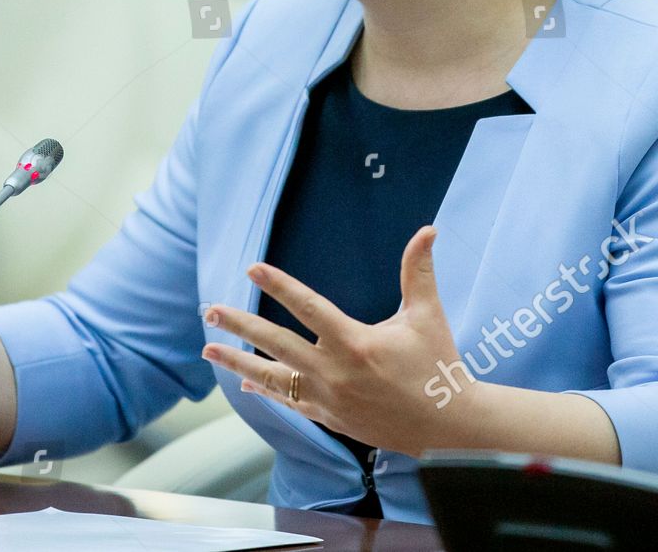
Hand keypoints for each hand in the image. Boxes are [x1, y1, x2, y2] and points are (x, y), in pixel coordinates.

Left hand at [200, 225, 477, 457]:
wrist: (448, 428)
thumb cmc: (438, 366)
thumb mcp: (428, 315)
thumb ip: (418, 271)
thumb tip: (427, 229)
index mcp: (355, 343)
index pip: (308, 307)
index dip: (279, 285)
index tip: (253, 268)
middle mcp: (335, 372)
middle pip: (276, 344)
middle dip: (240, 326)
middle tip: (210, 311)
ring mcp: (328, 398)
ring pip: (273, 378)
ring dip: (238, 362)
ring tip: (209, 350)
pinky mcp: (330, 418)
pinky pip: (289, 402)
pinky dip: (265, 390)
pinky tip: (244, 382)